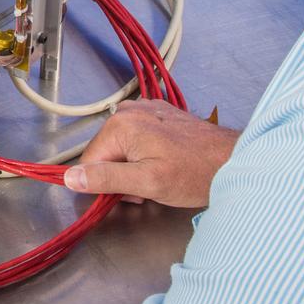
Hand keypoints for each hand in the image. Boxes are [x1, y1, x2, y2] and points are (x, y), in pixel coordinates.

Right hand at [64, 100, 239, 210]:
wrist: (233, 160)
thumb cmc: (194, 174)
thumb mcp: (147, 183)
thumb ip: (106, 179)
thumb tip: (70, 178)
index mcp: (120, 125)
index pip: (89, 163)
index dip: (106, 185)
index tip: (132, 194)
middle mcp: (129, 111)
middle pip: (105, 154)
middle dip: (122, 175)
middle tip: (149, 186)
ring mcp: (145, 110)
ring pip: (121, 148)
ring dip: (134, 167)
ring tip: (161, 175)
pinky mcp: (159, 114)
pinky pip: (138, 139)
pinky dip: (146, 154)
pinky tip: (166, 162)